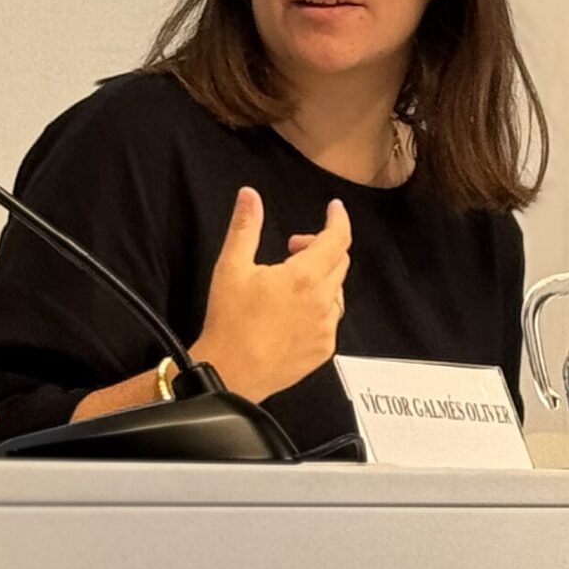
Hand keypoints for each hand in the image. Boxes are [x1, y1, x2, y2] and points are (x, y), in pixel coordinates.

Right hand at [191, 188, 349, 402]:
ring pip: (336, 291)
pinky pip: (331, 319)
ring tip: (290, 281)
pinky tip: (294, 310)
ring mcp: (326, 329)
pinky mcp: (323, 350)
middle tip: (292, 248)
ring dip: (321, 277)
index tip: (334, 209)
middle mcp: (323, 303)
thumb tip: (250, 195)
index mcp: (305, 277)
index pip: (338, 239)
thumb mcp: (231, 266)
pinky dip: (319, 305)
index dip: (338, 219)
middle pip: (339, 262)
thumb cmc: (229, 322)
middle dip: (321, 246)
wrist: (230, 373)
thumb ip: (245, 226)